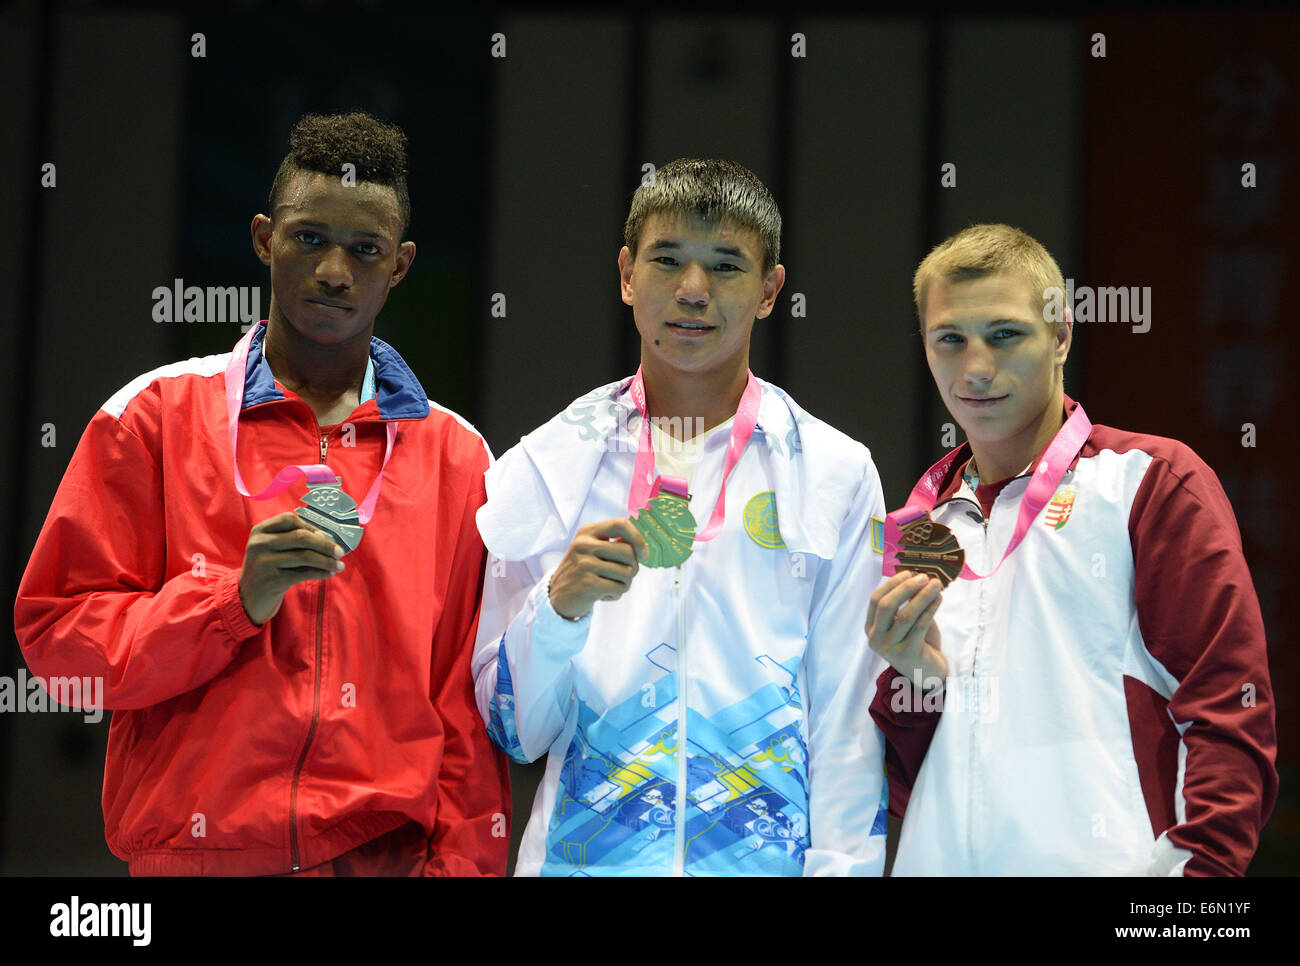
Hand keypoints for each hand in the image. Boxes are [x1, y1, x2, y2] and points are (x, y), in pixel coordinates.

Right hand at [239, 512, 344, 624]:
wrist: (247, 598)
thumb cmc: (266, 569)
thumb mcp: (270, 549)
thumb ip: (291, 539)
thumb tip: (326, 538)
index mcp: (260, 531)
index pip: (289, 520)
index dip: (310, 527)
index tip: (324, 536)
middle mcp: (260, 544)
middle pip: (301, 537)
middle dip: (325, 544)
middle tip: (339, 552)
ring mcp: (264, 562)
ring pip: (305, 556)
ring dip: (327, 561)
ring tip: (339, 565)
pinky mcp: (272, 580)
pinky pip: (304, 573)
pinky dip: (321, 573)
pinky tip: (329, 574)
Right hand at [548, 519, 648, 619]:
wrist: (558, 596)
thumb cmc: (583, 571)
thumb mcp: (592, 550)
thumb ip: (614, 544)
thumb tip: (642, 547)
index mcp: (587, 532)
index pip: (620, 524)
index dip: (638, 538)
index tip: (644, 553)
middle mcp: (584, 545)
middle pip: (628, 551)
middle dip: (633, 567)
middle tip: (623, 576)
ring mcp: (584, 564)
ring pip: (627, 573)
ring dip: (624, 584)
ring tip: (610, 586)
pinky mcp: (587, 584)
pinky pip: (619, 588)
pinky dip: (616, 594)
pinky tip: (603, 594)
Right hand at [866, 571, 948, 690]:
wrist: (926, 673)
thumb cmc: (916, 643)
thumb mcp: (905, 623)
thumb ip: (905, 604)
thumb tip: (916, 578)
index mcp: (871, 628)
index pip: (876, 600)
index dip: (892, 584)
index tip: (909, 573)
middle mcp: (876, 638)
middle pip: (886, 606)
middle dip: (906, 588)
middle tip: (924, 577)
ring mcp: (890, 647)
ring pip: (905, 615)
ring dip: (922, 596)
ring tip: (936, 584)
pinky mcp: (908, 653)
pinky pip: (920, 626)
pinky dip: (930, 609)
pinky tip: (939, 599)